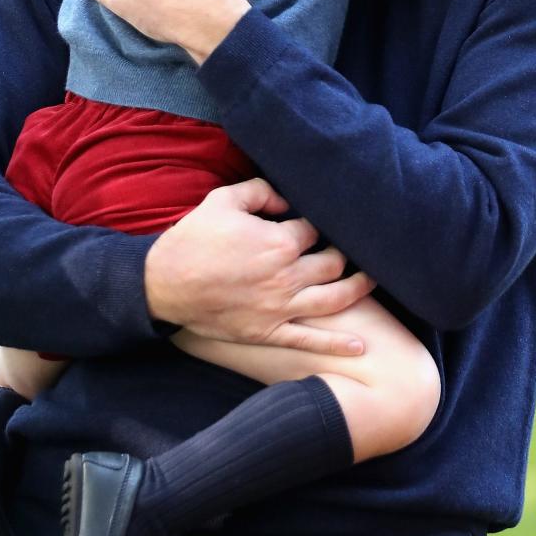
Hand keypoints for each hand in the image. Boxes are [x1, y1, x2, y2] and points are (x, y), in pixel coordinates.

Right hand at [145, 177, 375, 354]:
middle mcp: (286, 276)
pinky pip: (309, 340)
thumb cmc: (193, 239)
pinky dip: (337, 344)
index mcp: (277, 242)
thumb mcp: (223, 201)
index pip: (313, 230)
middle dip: (340, 254)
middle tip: (344, 249)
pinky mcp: (269, 332)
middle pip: (332, 263)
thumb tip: (287, 200)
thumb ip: (260, 191)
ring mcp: (280, 307)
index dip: (315, 224)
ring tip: (372, 281)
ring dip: (358, 289)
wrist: (163, 284)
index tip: (313, 224)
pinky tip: (360, 344)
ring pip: (333, 299)